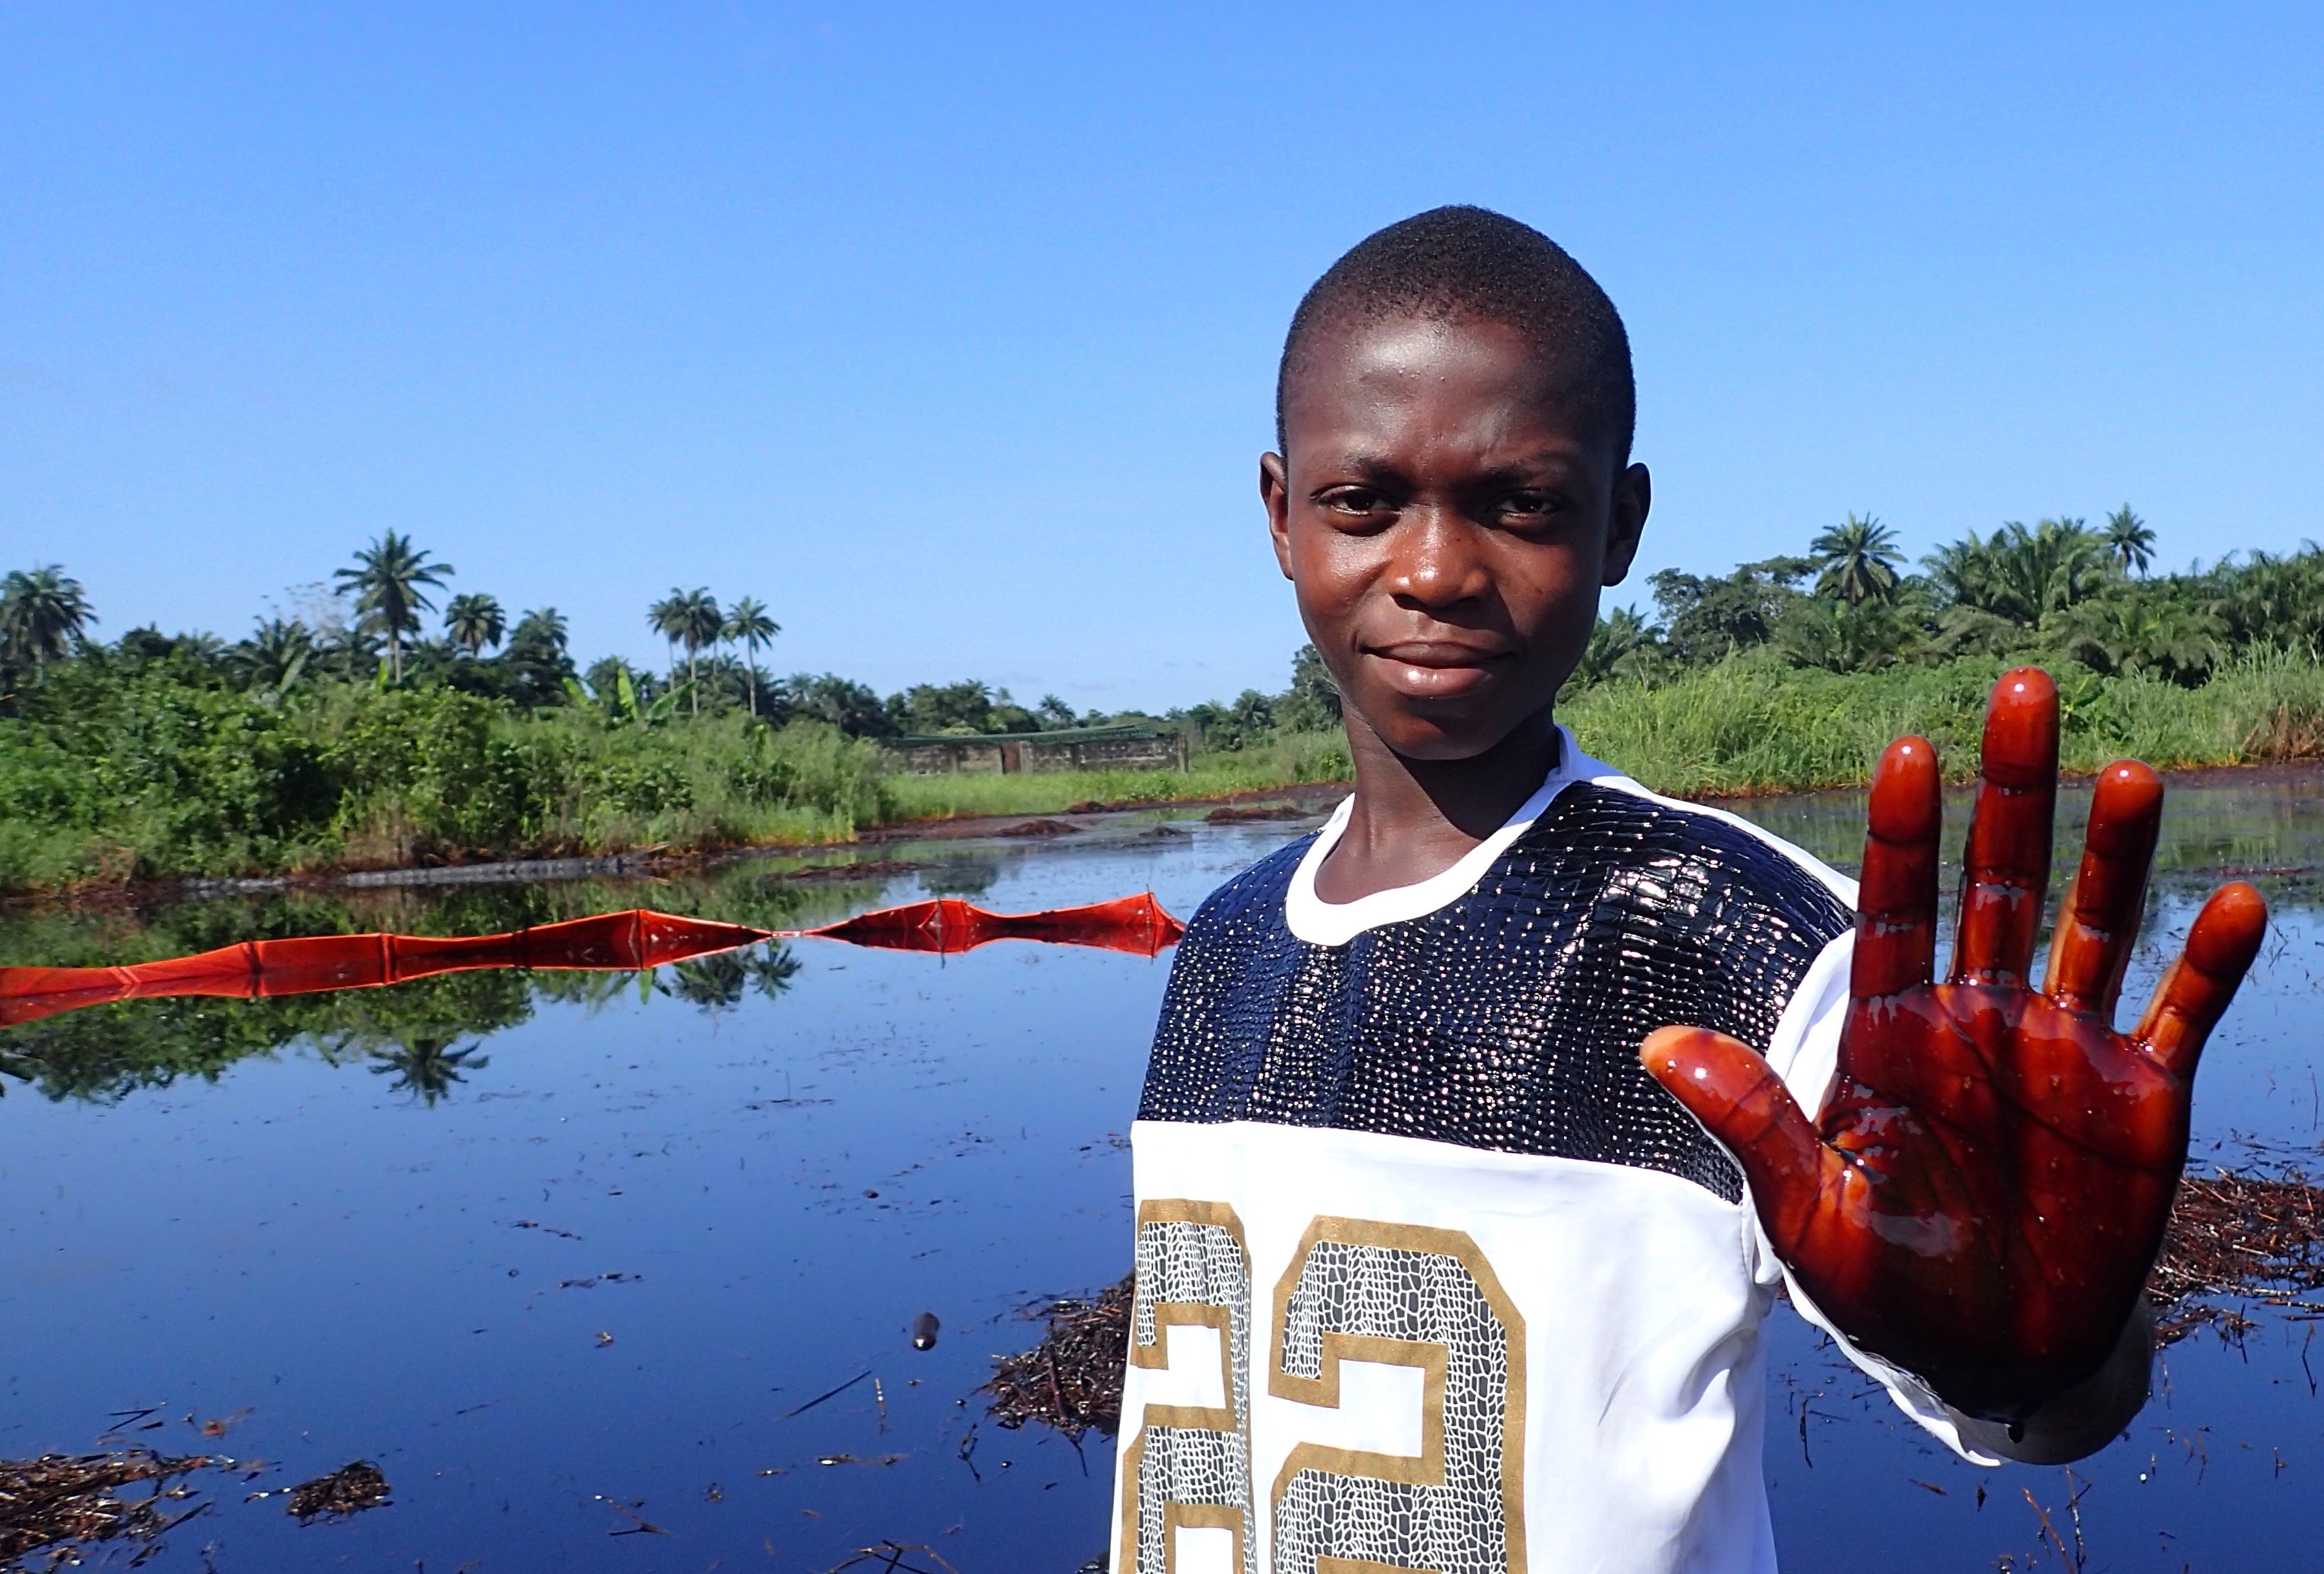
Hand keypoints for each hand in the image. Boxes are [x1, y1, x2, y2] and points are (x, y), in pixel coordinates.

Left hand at [1642, 668, 2267, 1421]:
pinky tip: (2236, 904)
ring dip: (2115, 851)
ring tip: (2131, 771)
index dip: (1904, 831)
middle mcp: (1980, 1018)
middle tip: (2024, 689)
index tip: (1908, 749)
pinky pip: (2178, 1013)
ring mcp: (2065, 1049)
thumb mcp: (1805, 1214)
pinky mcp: (2141, 1096)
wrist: (1988, 1358)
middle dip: (2011, 790)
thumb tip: (1657, 1045)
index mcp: (1894, 1033)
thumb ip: (1752, 1123)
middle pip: (1997, 881)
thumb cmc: (1882, 1287)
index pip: (1895, 907)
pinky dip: (2206, 963)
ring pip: (2093, 924)